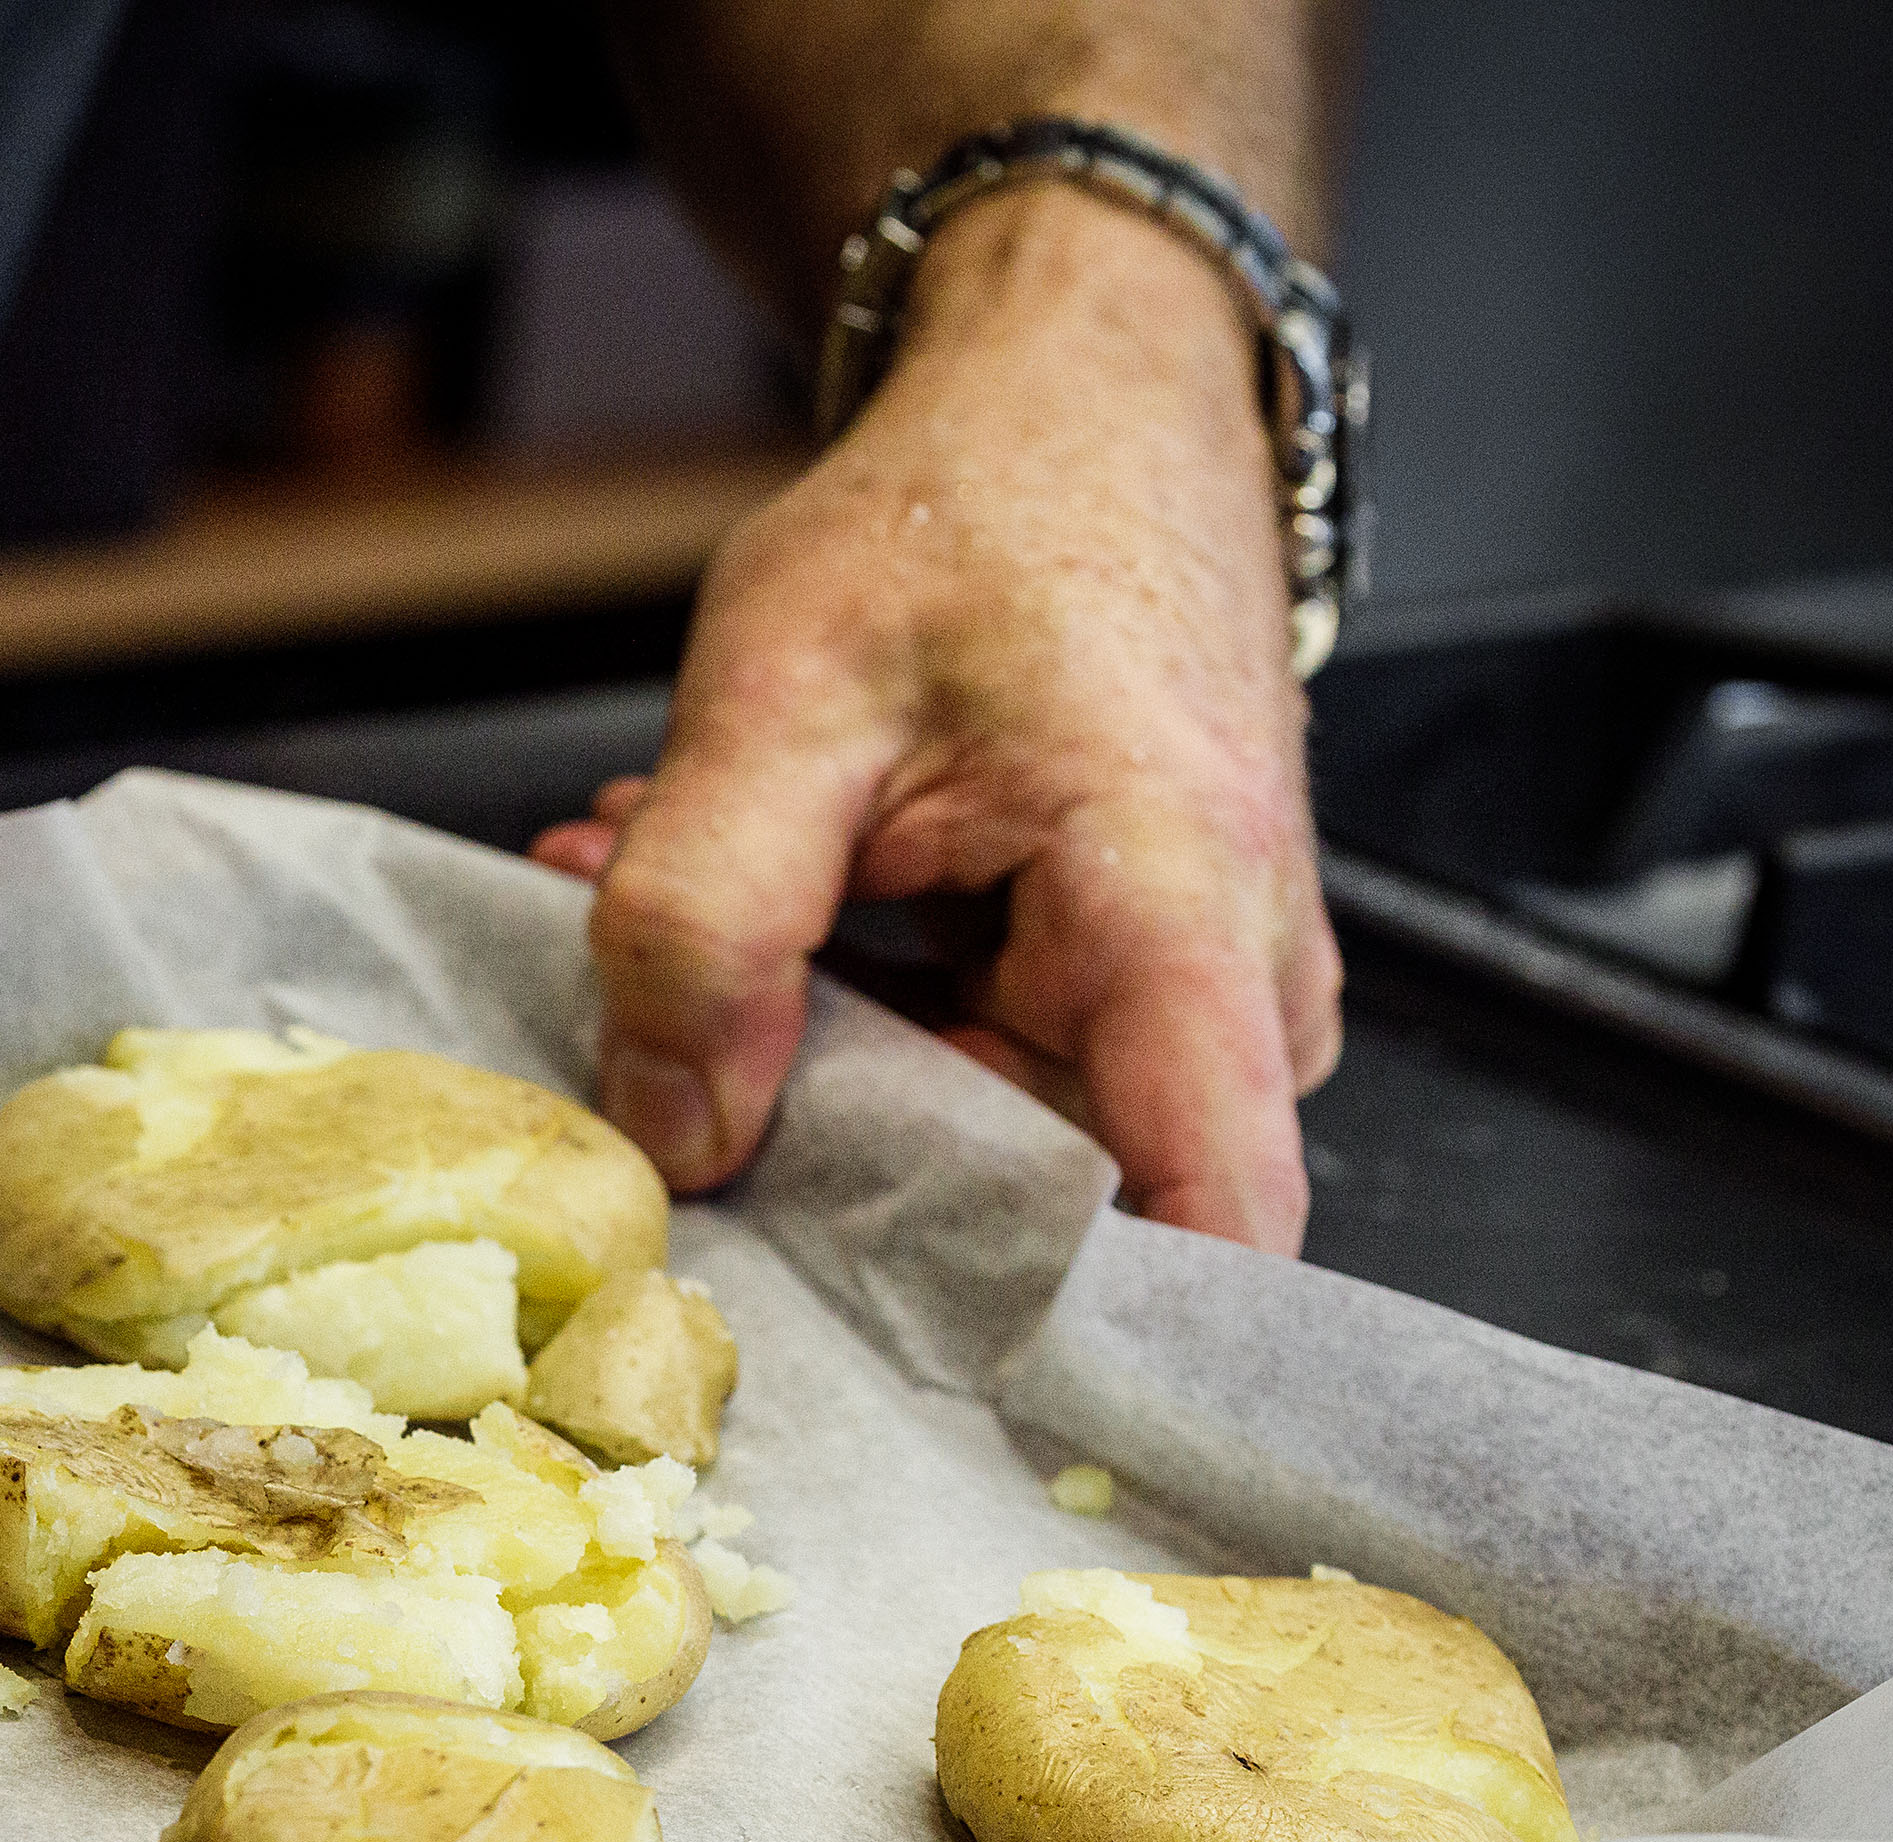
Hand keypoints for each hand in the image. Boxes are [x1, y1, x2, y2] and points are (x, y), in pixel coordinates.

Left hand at [534, 185, 1341, 1247]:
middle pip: (1050, 1203)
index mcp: (1181, 914)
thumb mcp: (781, 692)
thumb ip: (706, 924)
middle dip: (830, 1136)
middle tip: (658, 1013)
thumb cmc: (973, 509)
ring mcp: (1194, 997)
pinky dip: (848, 1001)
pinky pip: (988, 1067)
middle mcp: (1234, 987)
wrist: (1078, 393)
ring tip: (676, 896)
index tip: (911, 1397)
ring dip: (813, 1049)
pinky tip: (755, 891)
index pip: (1206, 1220)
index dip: (1077, 1343)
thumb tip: (672, 1146)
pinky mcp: (1135, 987)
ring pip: (996, 1134)